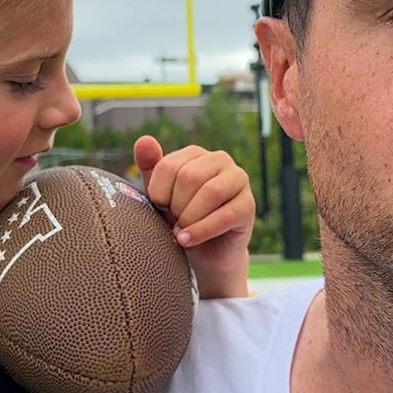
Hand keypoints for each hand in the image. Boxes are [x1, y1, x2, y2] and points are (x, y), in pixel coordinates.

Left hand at [134, 135, 252, 297]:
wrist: (204, 253)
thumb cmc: (180, 219)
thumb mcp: (160, 195)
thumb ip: (150, 168)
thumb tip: (144, 140)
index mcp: (195, 154)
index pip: (169, 166)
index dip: (158, 193)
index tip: (160, 208)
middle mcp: (220, 160)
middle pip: (190, 177)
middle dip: (176, 206)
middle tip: (174, 223)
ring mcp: (238, 180)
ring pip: (210, 192)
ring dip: (189, 218)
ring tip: (180, 233)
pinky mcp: (248, 205)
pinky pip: (224, 216)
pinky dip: (201, 231)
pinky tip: (187, 240)